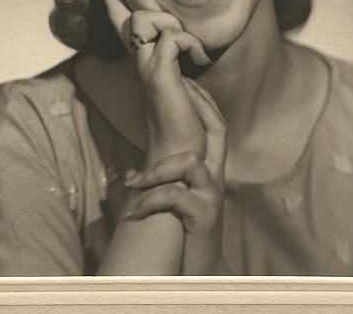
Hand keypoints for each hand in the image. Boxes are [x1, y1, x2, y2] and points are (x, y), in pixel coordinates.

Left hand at [123, 80, 229, 274]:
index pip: (217, 126)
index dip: (203, 101)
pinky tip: (135, 211)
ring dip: (158, 170)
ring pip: (189, 164)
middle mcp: (217, 178)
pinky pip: (174, 198)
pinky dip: (151, 201)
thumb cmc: (186, 229)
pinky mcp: (202, 216)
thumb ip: (179, 170)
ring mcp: (211, 196)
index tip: (185, 81)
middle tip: (176, 91)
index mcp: (212, 170)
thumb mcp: (186, 193)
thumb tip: (159, 145)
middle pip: (218, 130)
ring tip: (134, 182)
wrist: (198, 271)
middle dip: (197, 106)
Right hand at [130, 10, 210, 162]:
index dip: (156, 22)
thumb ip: (182, 72)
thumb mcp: (185, 94)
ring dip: (178, 29)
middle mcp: (142, 65)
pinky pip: (171, 38)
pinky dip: (190, 42)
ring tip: (194, 53)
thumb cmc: (188, 131)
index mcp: (148, 68)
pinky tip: (201, 60)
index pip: (139, 28)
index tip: (179, 40)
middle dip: (164, 18)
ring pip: (145, 19)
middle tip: (186, 43)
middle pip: (136, 18)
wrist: (178, 160)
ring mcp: (147, 69)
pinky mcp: (159, 75)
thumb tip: (191, 54)